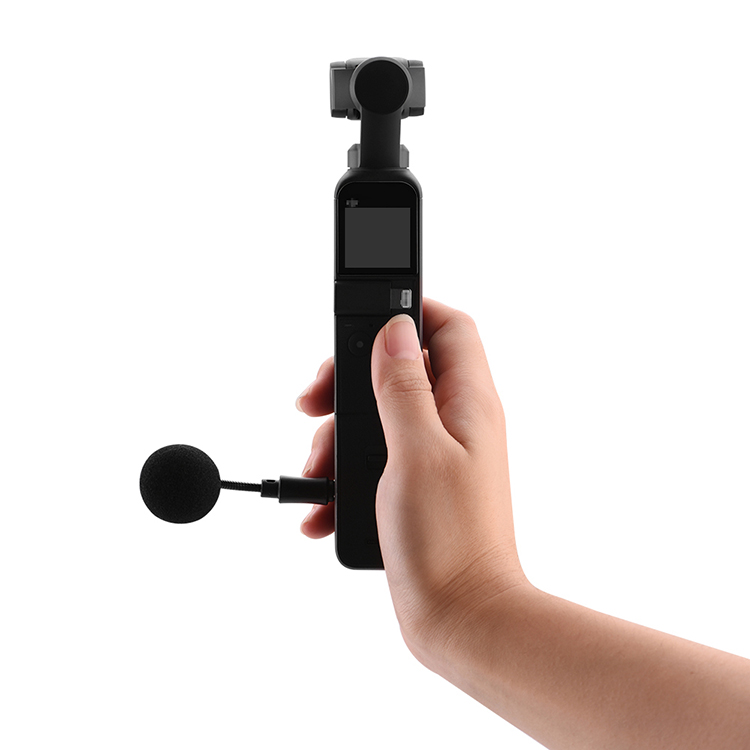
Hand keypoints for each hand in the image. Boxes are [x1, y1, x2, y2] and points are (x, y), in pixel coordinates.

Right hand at [296, 298, 527, 655]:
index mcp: (468, 403)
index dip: (408, 313)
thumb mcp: (416, 450)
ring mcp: (434, 457)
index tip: (361, 323)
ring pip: (376, 418)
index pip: (448, 328)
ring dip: (336, 437)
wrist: (461, 619)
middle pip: (399, 370)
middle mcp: (455, 424)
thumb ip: (402, 387)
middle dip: (348, 382)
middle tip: (312, 403)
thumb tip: (395, 331)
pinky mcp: (413, 489)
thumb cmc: (448, 539)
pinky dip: (342, 478)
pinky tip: (322, 506)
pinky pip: (371, 463)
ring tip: (314, 469)